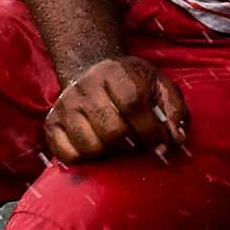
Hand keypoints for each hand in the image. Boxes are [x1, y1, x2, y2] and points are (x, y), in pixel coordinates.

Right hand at [44, 54, 189, 164]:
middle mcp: (86, 86)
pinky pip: (67, 155)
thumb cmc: (132, 84)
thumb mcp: (159, 87)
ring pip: (90, 146)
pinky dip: (85, 159)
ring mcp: (66, 105)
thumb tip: (176, 140)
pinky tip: (97, 148)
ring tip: (117, 144)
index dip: (151, 131)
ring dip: (109, 153)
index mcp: (115, 72)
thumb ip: (174, 111)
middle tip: (137, 143)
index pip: (133, 104)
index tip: (161, 145)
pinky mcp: (52, 123)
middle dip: (131, 144)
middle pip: (112, 130)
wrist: (92, 70)